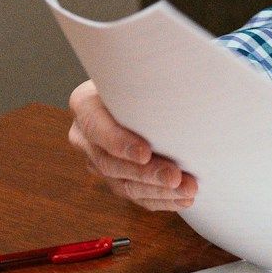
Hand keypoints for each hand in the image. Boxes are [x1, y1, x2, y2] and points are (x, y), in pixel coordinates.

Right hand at [66, 80, 198, 210]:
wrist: (139, 94)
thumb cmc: (142, 79)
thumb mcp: (138, 73)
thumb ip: (147, 80)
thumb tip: (181, 77)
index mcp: (84, 104)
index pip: (96, 127)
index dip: (120, 143)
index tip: (145, 152)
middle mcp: (85, 136)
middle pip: (111, 163)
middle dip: (146, 174)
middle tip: (175, 177)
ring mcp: (98, 160)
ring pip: (123, 185)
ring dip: (158, 191)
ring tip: (187, 190)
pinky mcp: (115, 179)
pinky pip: (135, 196)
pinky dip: (160, 199)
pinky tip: (182, 198)